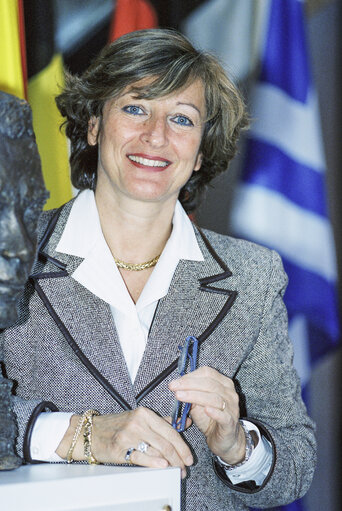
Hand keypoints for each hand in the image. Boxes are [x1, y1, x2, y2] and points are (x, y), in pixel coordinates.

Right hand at [57, 407, 192, 476]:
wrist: (91, 433)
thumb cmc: (117, 426)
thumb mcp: (140, 419)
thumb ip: (163, 421)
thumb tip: (184, 421)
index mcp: (145, 413)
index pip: (170, 431)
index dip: (183, 446)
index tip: (189, 457)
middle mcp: (138, 422)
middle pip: (166, 442)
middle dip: (179, 458)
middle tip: (184, 469)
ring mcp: (129, 435)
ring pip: (157, 450)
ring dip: (170, 464)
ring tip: (175, 471)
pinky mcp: (120, 448)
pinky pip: (141, 456)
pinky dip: (154, 462)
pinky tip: (162, 466)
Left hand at [169, 366, 245, 463]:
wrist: (224, 439)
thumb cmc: (210, 418)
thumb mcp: (198, 403)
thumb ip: (191, 394)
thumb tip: (177, 386)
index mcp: (223, 383)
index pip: (207, 373)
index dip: (190, 376)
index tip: (176, 382)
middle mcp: (230, 393)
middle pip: (210, 384)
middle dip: (189, 384)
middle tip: (173, 387)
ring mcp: (232, 408)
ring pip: (215, 398)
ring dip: (195, 396)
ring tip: (180, 396)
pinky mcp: (230, 423)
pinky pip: (224, 416)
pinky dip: (215, 412)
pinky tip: (206, 409)